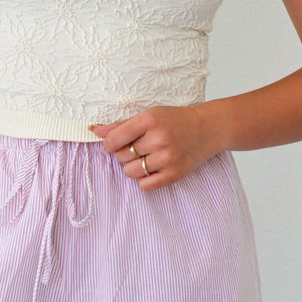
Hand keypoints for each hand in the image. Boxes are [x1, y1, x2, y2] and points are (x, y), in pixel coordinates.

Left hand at [89, 104, 220, 190]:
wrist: (207, 129)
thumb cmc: (174, 120)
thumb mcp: (149, 116)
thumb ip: (121, 125)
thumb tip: (94, 131)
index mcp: (149, 120)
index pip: (115, 139)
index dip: (108, 144)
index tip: (113, 144)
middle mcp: (159, 138)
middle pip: (122, 156)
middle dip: (124, 154)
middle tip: (137, 147)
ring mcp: (167, 157)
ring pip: (130, 172)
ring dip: (133, 167)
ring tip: (145, 158)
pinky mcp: (174, 174)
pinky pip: (145, 185)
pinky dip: (144, 179)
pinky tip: (152, 168)